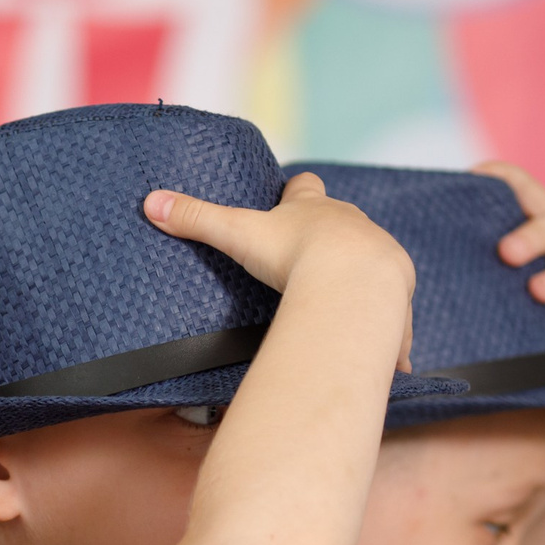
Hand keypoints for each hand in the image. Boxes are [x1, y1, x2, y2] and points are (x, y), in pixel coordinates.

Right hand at [146, 171, 416, 369]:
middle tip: (309, 257)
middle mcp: (352, 226)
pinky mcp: (394, 295)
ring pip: (370, 262)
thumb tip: (150, 201)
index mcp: (314, 209)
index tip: (291, 192)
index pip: (304, 187)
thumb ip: (195, 220)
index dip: (296, 190)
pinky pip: (390, 313)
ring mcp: (379, 256)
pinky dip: (385, 331)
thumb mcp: (237, 233)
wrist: (354, 281)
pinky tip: (382, 356)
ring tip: (342, 302)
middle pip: (342, 222)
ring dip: (358, 278)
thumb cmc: (297, 254)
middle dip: (329, 236)